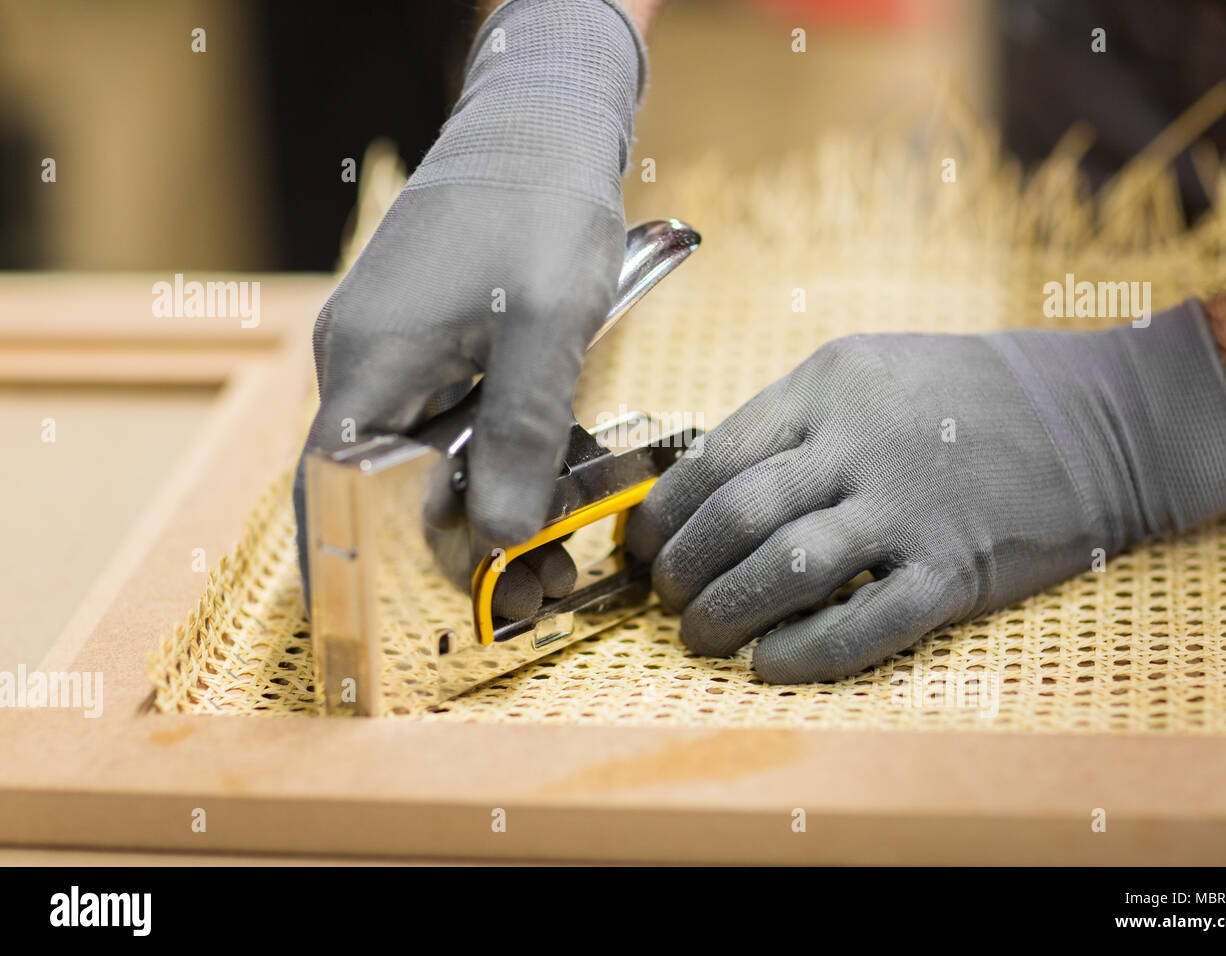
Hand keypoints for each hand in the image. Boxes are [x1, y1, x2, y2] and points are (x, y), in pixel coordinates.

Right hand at [293, 0, 646, 610]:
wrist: (539, 123)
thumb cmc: (541, 207)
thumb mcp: (550, 322)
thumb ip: (523, 430)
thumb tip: (503, 536)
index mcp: (371, 362)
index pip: (334, 489)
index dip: (364, 563)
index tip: (418, 620)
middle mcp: (363, 362)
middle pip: (384, 486)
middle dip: (453, 547)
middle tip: (533, 593)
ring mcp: (391, 350)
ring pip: (419, 459)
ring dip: (478, 509)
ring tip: (550, 558)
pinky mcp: (425, 341)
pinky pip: (442, 422)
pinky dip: (486, 463)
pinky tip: (541, 488)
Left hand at [626, 300, 1225, 682]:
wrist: (1101, 419)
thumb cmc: (968, 393)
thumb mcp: (868, 370)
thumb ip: (790, 420)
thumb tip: (701, 487)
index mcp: (830, 386)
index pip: (715, 457)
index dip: (663, 515)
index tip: (643, 546)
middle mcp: (863, 444)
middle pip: (739, 517)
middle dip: (684, 570)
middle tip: (666, 599)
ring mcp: (911, 509)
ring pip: (788, 570)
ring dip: (728, 612)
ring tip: (701, 636)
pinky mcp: (956, 571)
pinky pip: (864, 624)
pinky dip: (805, 652)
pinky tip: (770, 665)